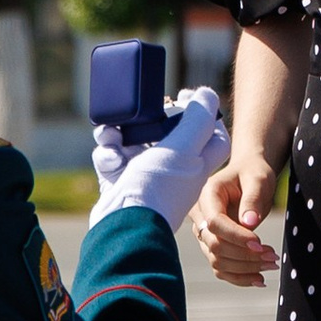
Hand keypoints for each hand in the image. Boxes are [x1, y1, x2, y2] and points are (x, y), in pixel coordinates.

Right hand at [92, 87, 229, 229]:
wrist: (123, 225)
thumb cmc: (159, 187)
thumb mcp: (184, 147)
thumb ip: (198, 119)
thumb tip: (207, 95)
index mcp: (197, 163)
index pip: (212, 136)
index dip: (205, 114)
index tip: (186, 96)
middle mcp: (174, 170)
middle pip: (169, 134)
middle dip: (153, 117)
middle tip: (146, 109)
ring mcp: (146, 176)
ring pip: (135, 141)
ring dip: (122, 132)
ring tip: (114, 133)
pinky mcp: (121, 182)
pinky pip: (113, 157)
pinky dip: (108, 152)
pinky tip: (110, 154)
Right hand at [194, 152, 281, 288]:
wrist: (249, 175)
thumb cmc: (254, 173)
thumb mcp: (258, 179)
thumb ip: (253, 198)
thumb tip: (249, 223)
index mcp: (208, 195)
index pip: (215, 223)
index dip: (236, 237)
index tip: (260, 243)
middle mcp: (200, 216)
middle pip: (215, 246)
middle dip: (245, 255)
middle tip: (273, 256)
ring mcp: (204, 233)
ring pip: (217, 261)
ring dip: (245, 268)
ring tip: (272, 264)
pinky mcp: (212, 246)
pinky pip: (220, 268)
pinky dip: (239, 277)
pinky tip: (259, 279)